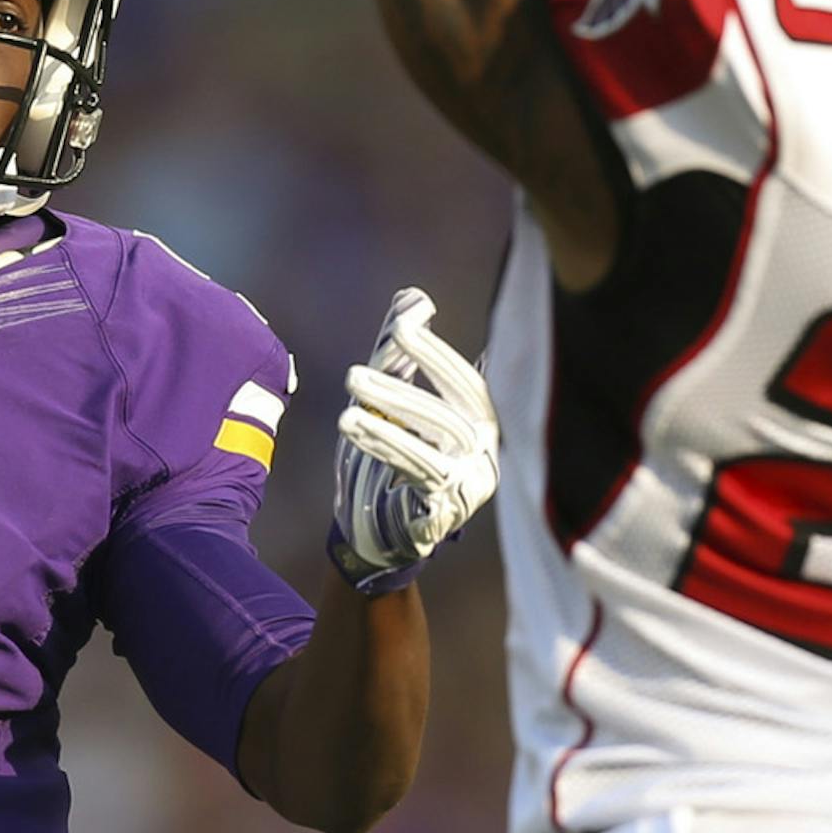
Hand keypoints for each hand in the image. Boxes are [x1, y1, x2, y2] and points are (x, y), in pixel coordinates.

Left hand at [330, 286, 499, 587]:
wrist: (386, 532)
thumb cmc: (396, 456)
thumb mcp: (397, 402)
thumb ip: (405, 353)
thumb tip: (415, 300)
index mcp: (483, 423)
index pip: (466, 383)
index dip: (435, 354)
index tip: (404, 327)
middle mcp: (485, 453)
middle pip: (446, 418)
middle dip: (398, 394)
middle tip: (351, 377)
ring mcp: (470, 487)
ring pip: (431, 452)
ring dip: (385, 430)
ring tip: (346, 414)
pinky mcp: (446, 515)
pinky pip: (416, 482)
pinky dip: (385, 455)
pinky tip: (356, 434)